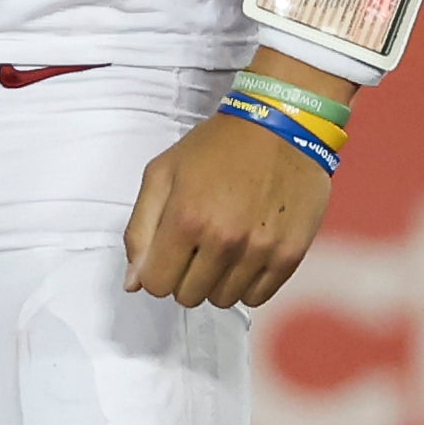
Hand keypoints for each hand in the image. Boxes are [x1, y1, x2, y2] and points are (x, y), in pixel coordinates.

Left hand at [123, 102, 333, 307]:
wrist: (282, 124)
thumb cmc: (215, 147)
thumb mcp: (163, 173)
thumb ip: (140, 229)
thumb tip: (133, 282)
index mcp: (186, 219)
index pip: (155, 285)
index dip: (157, 270)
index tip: (169, 250)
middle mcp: (224, 240)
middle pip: (188, 297)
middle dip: (185, 276)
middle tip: (198, 244)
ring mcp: (260, 250)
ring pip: (223, 300)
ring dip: (216, 280)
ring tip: (224, 245)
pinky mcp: (289, 255)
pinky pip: (257, 297)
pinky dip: (247, 283)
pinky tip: (246, 253)